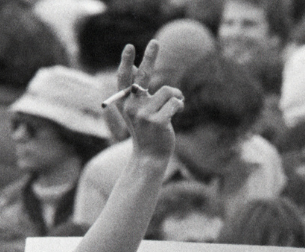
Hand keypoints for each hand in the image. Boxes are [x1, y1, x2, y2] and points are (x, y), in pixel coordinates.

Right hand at [109, 42, 182, 160]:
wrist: (150, 156)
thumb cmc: (147, 130)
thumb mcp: (138, 109)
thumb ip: (136, 90)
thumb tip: (136, 65)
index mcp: (125, 104)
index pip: (124, 79)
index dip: (126, 62)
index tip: (129, 46)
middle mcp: (131, 107)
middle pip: (142, 77)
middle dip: (149, 58)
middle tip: (155, 42)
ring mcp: (143, 115)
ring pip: (169, 91)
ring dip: (176, 98)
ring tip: (173, 108)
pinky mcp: (157, 122)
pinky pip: (176, 102)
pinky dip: (180, 106)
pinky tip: (175, 116)